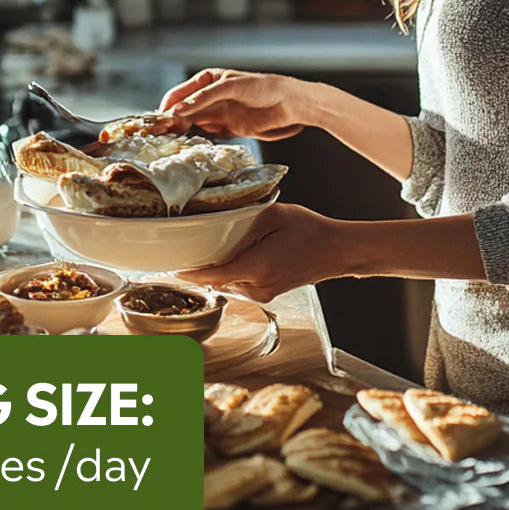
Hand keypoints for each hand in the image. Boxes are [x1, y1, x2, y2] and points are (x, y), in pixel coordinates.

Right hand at [159, 69, 310, 139]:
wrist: (289, 104)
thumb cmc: (262, 87)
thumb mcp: (230, 87)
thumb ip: (204, 98)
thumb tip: (178, 110)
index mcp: (208, 80)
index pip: (180, 93)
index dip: (167, 106)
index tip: (158, 119)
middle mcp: (210, 97)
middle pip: (183, 110)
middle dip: (170, 121)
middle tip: (159, 135)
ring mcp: (218, 113)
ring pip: (192, 123)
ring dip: (181, 132)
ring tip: (169, 142)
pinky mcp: (227, 128)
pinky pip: (206, 134)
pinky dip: (197, 139)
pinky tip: (189, 145)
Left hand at [178, 203, 349, 301]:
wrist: (336, 251)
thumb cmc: (310, 230)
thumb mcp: (274, 215)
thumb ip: (244, 220)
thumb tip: (219, 221)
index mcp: (257, 267)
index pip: (212, 276)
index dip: (189, 273)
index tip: (171, 266)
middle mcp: (257, 287)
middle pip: (216, 281)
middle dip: (200, 268)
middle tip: (185, 250)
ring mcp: (263, 294)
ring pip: (227, 284)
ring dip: (216, 270)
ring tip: (209, 250)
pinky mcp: (267, 293)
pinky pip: (239, 284)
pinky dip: (231, 273)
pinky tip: (234, 256)